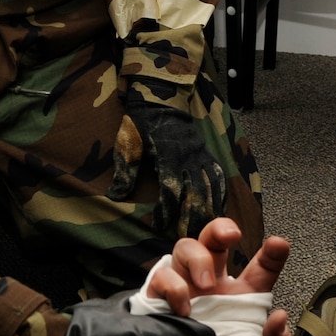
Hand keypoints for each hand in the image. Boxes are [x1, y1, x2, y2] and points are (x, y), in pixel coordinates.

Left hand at [118, 89, 229, 235]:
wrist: (160, 98)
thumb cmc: (140, 122)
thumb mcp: (128, 144)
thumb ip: (125, 170)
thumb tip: (115, 196)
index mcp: (168, 155)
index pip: (171, 189)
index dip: (166, 210)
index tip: (160, 226)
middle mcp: (188, 156)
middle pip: (195, 192)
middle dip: (192, 217)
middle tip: (188, 237)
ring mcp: (200, 155)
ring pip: (209, 186)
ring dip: (208, 209)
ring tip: (204, 229)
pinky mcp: (206, 153)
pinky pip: (218, 176)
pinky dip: (219, 193)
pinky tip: (219, 208)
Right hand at [145, 217, 293, 335]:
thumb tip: (280, 317)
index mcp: (243, 296)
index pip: (261, 267)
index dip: (272, 253)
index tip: (279, 244)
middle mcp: (214, 285)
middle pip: (214, 240)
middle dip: (221, 229)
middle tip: (231, 235)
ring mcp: (186, 287)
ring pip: (186, 247)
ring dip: (197, 258)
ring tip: (206, 284)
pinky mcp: (160, 299)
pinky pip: (162, 275)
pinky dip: (173, 286)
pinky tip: (184, 307)